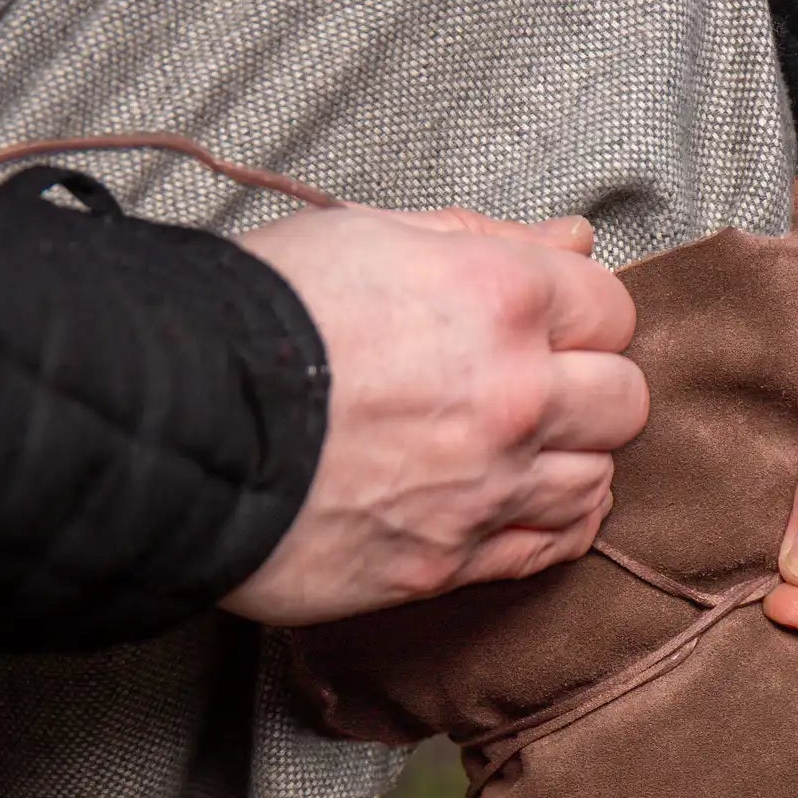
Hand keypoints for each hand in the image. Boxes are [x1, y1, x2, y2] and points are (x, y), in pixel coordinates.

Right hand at [224, 202, 645, 624]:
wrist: (174, 425)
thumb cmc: (254, 319)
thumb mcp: (367, 235)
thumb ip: (484, 240)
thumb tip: (572, 241)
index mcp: (497, 297)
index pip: (610, 307)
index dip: (578, 314)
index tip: (544, 324)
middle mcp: (512, 396)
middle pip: (624, 400)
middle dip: (590, 388)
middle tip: (537, 386)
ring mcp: (487, 488)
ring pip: (597, 481)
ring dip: (571, 461)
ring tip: (517, 449)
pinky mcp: (448, 562)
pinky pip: (550, 550)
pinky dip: (551, 526)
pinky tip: (520, 505)